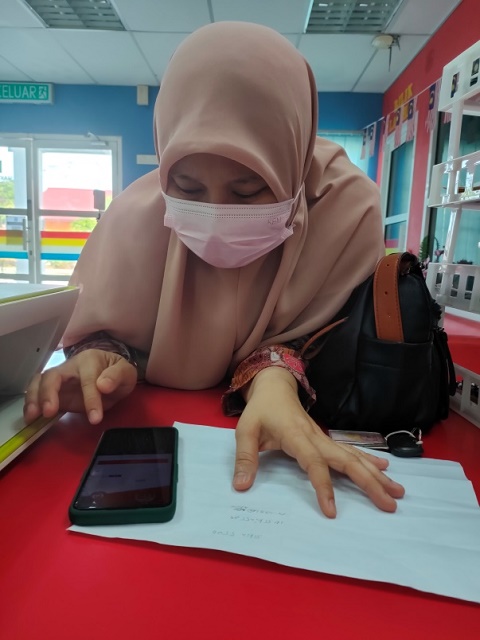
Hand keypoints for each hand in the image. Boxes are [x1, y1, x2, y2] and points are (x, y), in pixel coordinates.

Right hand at [24, 349, 137, 424]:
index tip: (95, 418)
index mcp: (90, 360)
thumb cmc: (117, 372)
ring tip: (33, 416)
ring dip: (34, 398)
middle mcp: (70, 367)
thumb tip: (103, 385)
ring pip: (39, 382)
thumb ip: (117, 376)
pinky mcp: (55, 392)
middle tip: (49, 412)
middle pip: (52, 375)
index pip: (88, 379)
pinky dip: (32, 405)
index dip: (90, 398)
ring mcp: (60, 379)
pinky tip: (31, 418)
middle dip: (48, 393)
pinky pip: (38, 394)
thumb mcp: (126, 372)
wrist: (111, 374)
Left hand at [233, 367, 404, 517]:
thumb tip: (241, 487)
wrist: (275, 386)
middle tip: (390, 504)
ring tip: (397, 492)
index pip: (313, 463)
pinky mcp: (327, 439)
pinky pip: (351, 451)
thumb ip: (245, 458)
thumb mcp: (245, 431)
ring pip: (354, 457)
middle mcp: (316, 437)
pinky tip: (385, 470)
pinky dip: (369, 461)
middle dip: (369, 482)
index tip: (331, 511)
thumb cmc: (261, 411)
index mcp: (296, 436)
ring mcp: (325, 438)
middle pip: (346, 461)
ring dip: (376, 475)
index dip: (323, 486)